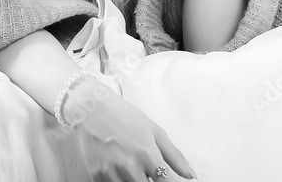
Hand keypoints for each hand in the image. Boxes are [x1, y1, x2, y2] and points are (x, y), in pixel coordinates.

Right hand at [65, 77, 196, 180]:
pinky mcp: (96, 176)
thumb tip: (191, 176)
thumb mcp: (154, 131)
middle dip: (151, 181)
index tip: (168, 181)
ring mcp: (110, 173)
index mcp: (146, 154)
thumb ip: (174, 156)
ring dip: (136, 181)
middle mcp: (129, 166)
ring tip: (134, 167)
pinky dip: (120, 181)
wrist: (90, 108)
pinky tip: (120, 170)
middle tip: (147, 170)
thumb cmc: (124, 116)